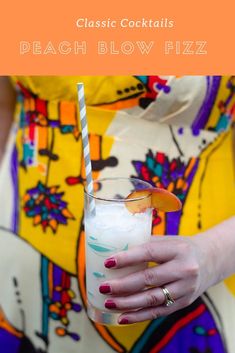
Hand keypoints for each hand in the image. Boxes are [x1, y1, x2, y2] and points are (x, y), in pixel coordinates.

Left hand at [99, 234, 218, 323]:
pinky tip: (122, 317)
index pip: (149, 253)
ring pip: (152, 299)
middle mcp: (184, 269)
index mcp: (178, 249)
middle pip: (149, 279)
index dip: (127, 258)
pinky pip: (159, 312)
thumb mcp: (167, 240)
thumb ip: (145, 244)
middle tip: (104, 287)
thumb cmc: (180, 247)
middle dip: (123, 285)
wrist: (209, 261)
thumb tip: (113, 249)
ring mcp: (185, 288)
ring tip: (108, 302)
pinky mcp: (184, 302)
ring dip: (128, 303)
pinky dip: (139, 316)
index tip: (108, 262)